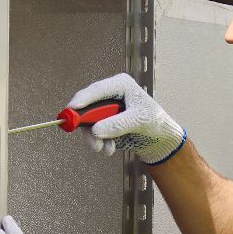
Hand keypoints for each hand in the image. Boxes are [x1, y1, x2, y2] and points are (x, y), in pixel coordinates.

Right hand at [68, 74, 186, 163]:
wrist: (160, 139)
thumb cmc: (155, 121)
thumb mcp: (138, 120)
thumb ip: (117, 124)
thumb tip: (95, 129)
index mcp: (120, 85)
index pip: (97, 90)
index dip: (83, 99)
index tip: (72, 109)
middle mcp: (110, 95)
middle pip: (88, 105)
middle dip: (87, 123)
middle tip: (88, 134)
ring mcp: (106, 110)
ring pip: (88, 122)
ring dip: (94, 137)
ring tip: (104, 148)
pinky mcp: (104, 123)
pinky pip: (93, 133)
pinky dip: (99, 142)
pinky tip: (109, 148)